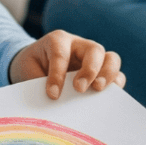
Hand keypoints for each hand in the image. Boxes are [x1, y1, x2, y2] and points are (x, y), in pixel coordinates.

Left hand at [8, 29, 124, 99]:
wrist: (34, 65)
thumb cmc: (32, 67)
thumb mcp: (29, 71)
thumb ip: (39, 84)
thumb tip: (53, 103)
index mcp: (58, 40)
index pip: (61, 53)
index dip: (57, 74)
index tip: (52, 95)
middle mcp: (79, 45)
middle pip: (94, 50)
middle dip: (90, 70)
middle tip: (80, 89)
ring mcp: (93, 58)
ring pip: (111, 58)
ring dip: (108, 75)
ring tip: (99, 90)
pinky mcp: (102, 72)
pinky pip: (117, 76)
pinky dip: (115, 86)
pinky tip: (107, 99)